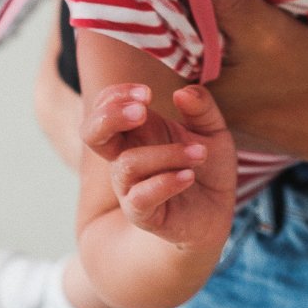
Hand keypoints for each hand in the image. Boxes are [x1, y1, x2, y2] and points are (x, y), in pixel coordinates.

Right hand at [81, 82, 236, 249]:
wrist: (216, 213)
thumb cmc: (207, 167)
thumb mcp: (213, 130)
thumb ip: (201, 107)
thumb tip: (182, 92)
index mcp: (139, 132)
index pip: (105, 106)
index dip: (117, 95)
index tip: (147, 93)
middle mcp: (127, 157)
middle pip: (91, 133)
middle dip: (109, 117)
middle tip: (143, 111)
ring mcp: (131, 187)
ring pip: (127, 164)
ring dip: (166, 154)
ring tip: (200, 153)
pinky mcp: (143, 214)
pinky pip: (140, 197)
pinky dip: (165, 182)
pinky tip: (189, 176)